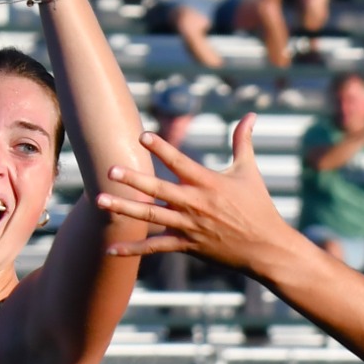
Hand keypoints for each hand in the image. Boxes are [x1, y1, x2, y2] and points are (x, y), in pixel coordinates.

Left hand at [98, 115, 296, 274]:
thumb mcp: (248, 171)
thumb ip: (243, 141)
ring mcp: (189, 226)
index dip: (161, 148)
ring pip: (150, 217)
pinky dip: (132, 249)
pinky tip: (110, 249)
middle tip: (110, 170)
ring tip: (99, 201)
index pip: (179, 161)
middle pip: (158, 189)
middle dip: (133, 179)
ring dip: (124, 209)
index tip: (142, 135)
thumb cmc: (258, 207)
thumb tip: (251, 114)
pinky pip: (155, 247)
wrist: (265, 247)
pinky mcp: (187, 246)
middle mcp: (194, 203)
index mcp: (207, 182)